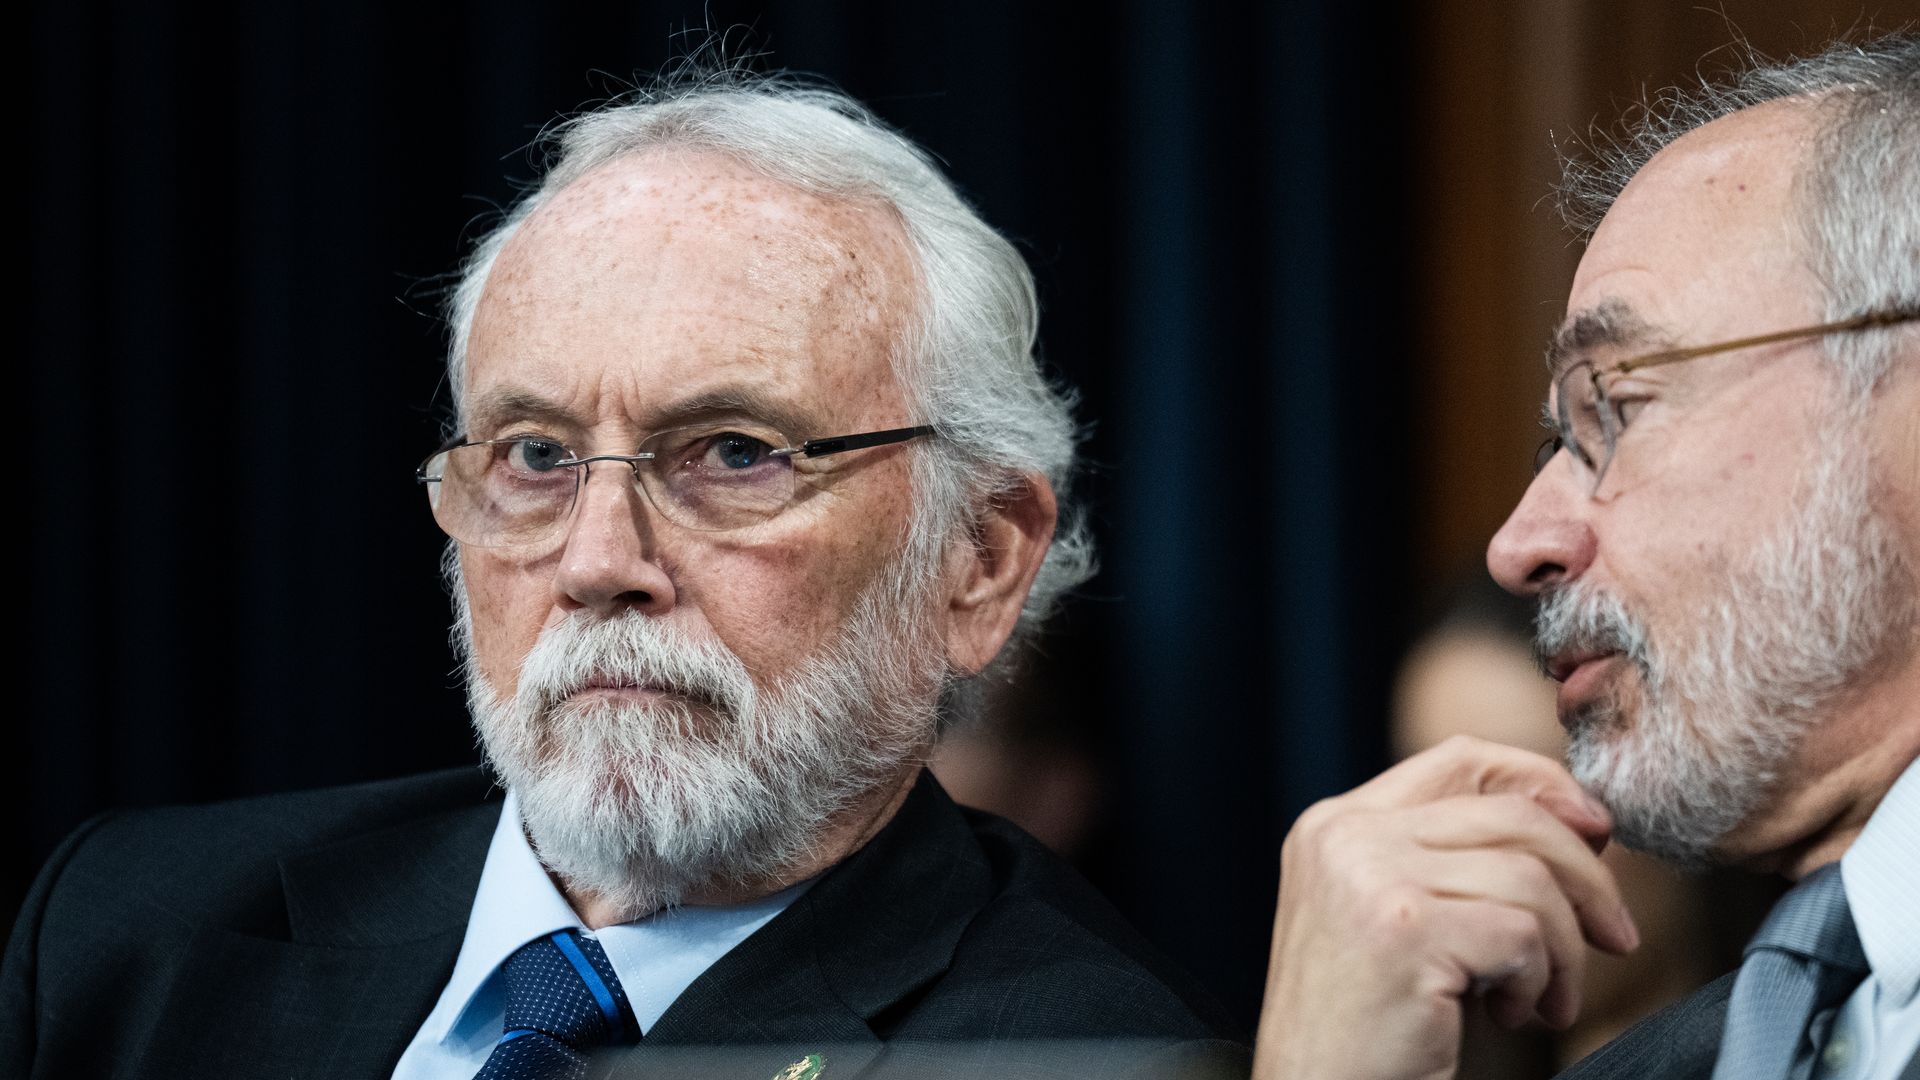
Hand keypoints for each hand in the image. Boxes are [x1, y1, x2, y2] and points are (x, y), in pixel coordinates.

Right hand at [1252, 736, 1639, 1079]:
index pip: (1462, 759)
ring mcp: (1371, 876)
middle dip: (1586, 876)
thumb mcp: (1397, 921)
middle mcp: (1347, 836)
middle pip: (1513, 812)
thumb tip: (1582, 824)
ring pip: (1530, 876)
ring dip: (1565, 948)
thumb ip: (1457, 864)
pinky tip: (1512, 1015)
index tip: (1596, 834)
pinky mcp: (1405, 930)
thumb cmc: (1366, 1028)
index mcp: (1336, 825)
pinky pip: (1523, 934)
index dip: (1544, 785)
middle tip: (1614, 936)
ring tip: (1545, 1000)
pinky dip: (1540, 981)